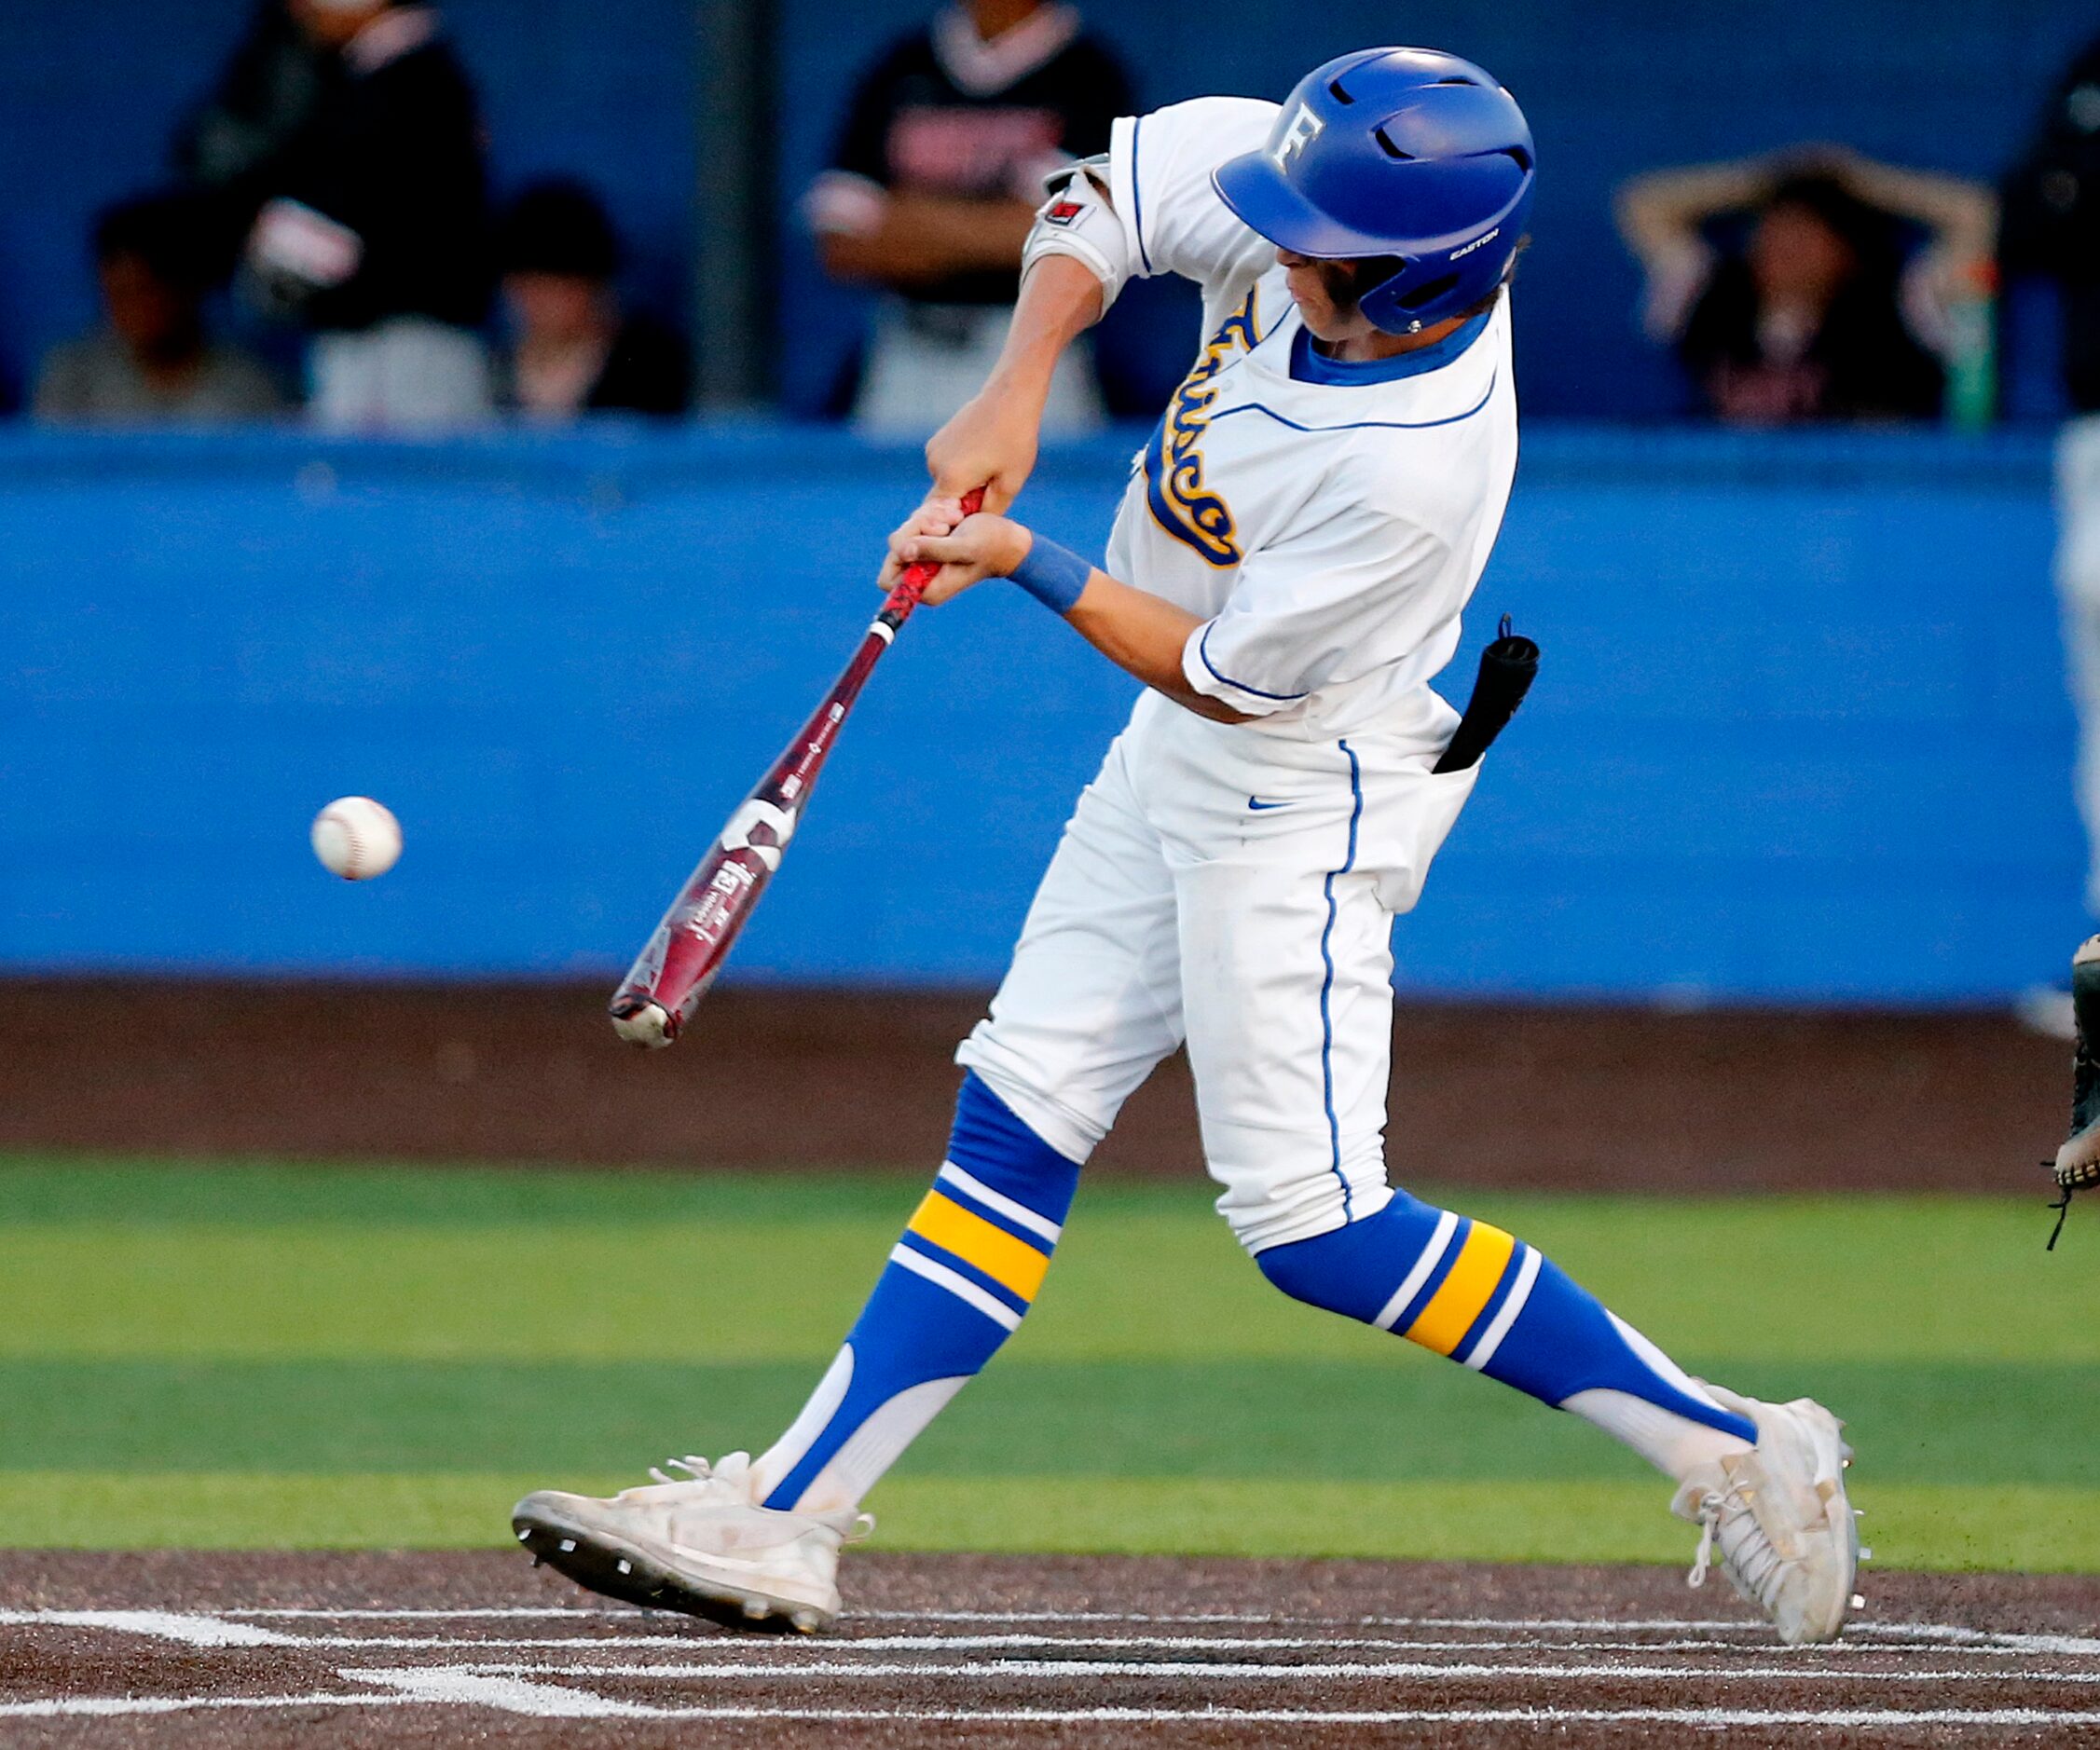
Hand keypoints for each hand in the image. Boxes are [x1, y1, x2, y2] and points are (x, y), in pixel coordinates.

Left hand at [878, 504, 1031, 605]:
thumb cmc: (992, 546)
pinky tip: (954, 512)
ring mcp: (925, 558)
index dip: (897, 556)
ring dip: (929, 517)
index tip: (920, 540)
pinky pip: (917, 521)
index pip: (888, 579)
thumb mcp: (964, 547)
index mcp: (927, 588)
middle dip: (918, 528)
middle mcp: (922, 576)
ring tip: (955, 516)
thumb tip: (902, 551)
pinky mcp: (930, 541)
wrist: (1009, 539)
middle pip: (895, 547)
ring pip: (906, 530)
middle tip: (945, 524)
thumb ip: (934, 550)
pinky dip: (933, 512)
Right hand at [924, 383, 1040, 513]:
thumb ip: (990, 511)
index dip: (961, 523)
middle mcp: (934, 465)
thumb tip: (976, 526)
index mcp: (950, 478)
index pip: (943, 518)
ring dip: (964, 485)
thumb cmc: (1014, 439)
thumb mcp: (1010, 483)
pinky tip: (984, 455)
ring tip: (991, 468)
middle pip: (944, 501)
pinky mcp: (937, 439)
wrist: (1010, 397)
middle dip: (965, 503)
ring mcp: (933, 450)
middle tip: (993, 487)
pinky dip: (962, 469)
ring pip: (946, 483)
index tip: (981, 514)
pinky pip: (947, 466)